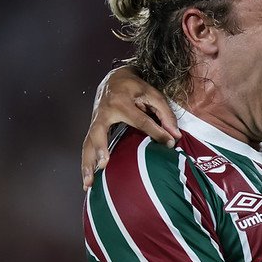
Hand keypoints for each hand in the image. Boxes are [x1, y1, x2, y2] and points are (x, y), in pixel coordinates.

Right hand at [81, 65, 180, 189]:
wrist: (114, 79)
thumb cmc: (136, 88)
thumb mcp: (153, 94)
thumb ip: (165, 114)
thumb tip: (175, 136)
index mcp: (121, 101)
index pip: (141, 121)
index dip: (156, 132)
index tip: (169, 143)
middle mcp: (104, 112)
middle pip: (99, 132)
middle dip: (100, 148)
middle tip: (104, 164)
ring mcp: (95, 121)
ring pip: (87, 143)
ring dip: (87, 164)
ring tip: (88, 183)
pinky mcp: (93, 128)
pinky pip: (86, 147)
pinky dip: (86, 164)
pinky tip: (88, 182)